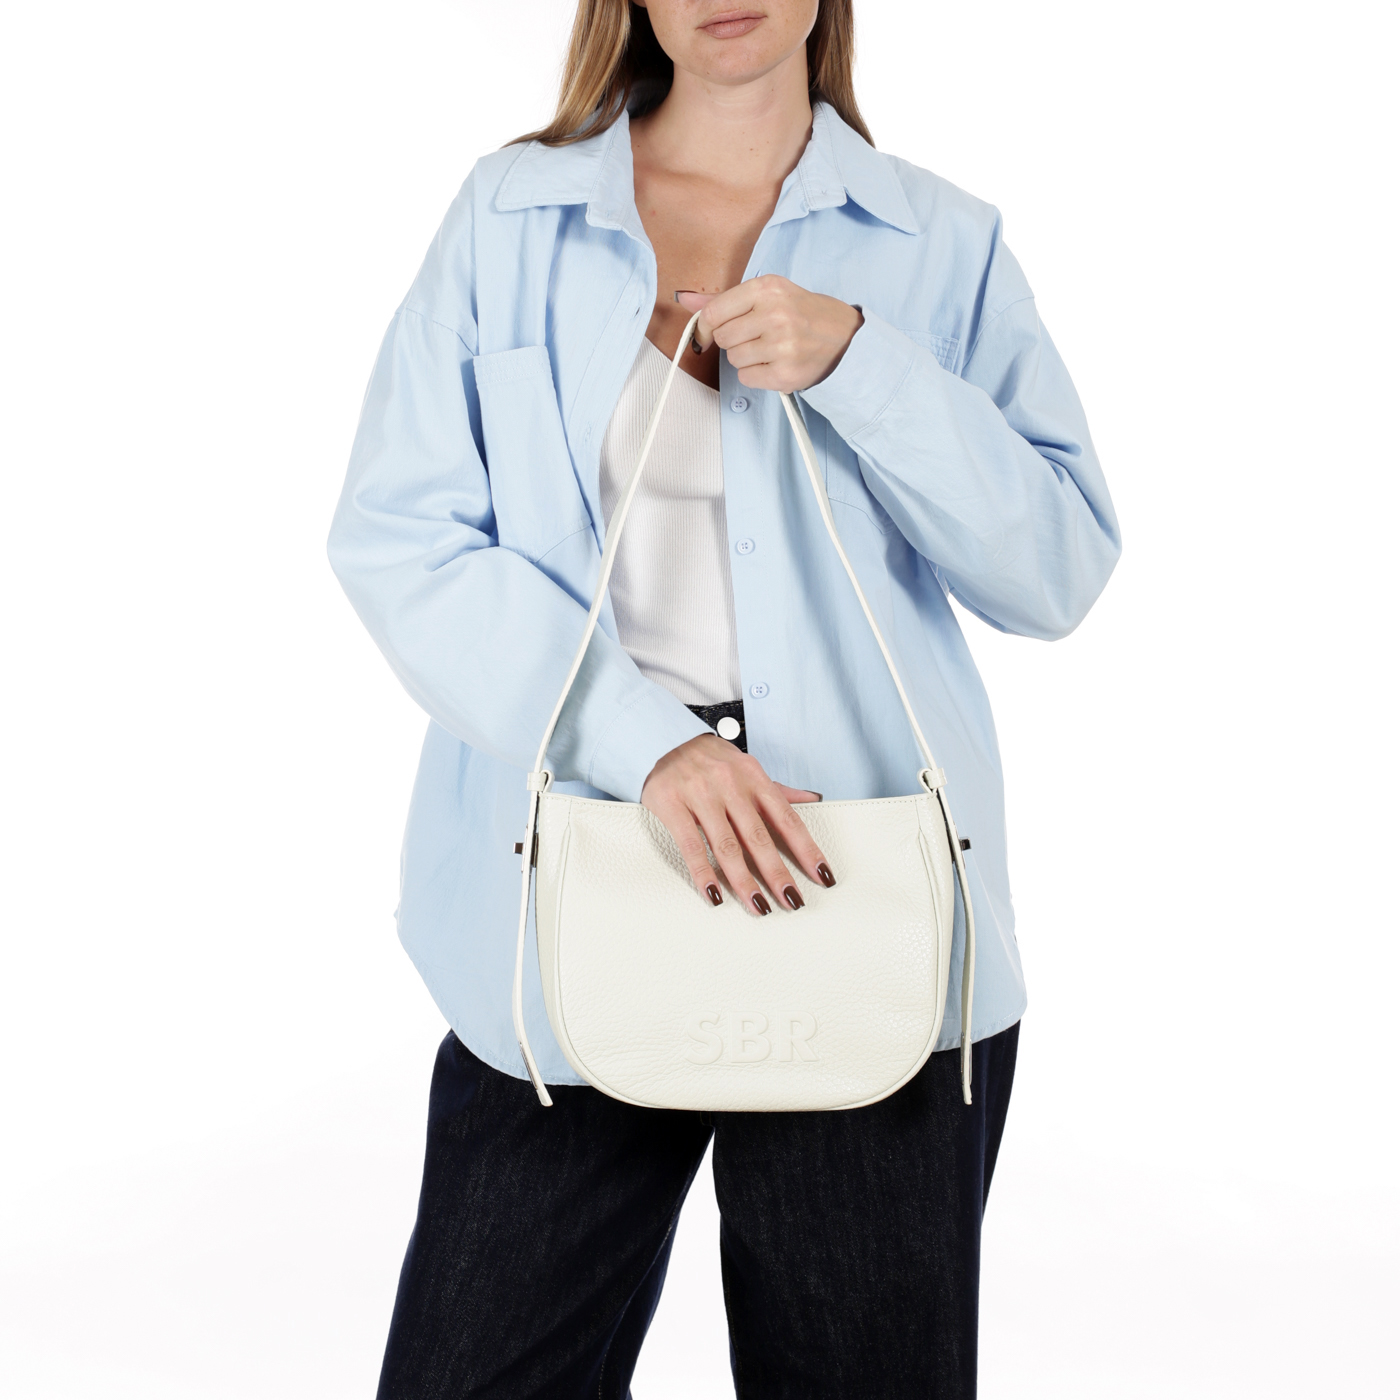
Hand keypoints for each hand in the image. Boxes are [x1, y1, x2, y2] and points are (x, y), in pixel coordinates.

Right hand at [641, 734, 835, 915]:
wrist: (664, 738)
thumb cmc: (711, 761)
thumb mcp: (746, 769)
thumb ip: (778, 790)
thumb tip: (814, 800)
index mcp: (754, 776)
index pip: (787, 818)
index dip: (807, 848)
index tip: (822, 875)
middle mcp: (730, 784)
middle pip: (758, 837)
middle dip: (777, 872)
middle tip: (792, 900)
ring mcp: (700, 794)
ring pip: (727, 845)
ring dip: (744, 880)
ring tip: (759, 906)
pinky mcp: (672, 805)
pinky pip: (691, 846)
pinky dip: (703, 874)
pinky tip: (715, 895)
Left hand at [676, 276, 862, 392]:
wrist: (845, 338)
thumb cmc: (802, 313)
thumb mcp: (768, 294)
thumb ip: (723, 299)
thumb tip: (683, 299)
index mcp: (767, 288)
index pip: (714, 312)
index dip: (706, 326)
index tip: (710, 332)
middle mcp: (774, 314)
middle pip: (723, 337)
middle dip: (734, 340)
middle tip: (757, 336)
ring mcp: (781, 346)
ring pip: (733, 359)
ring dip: (745, 358)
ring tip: (769, 349)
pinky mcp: (784, 374)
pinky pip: (746, 378)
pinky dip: (756, 374)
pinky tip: (774, 363)